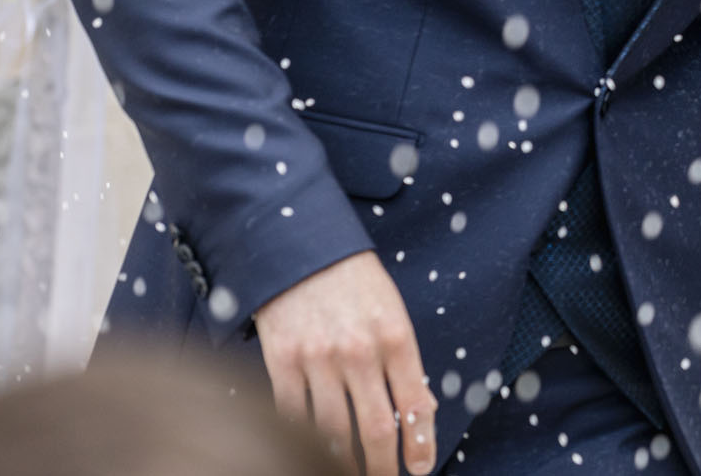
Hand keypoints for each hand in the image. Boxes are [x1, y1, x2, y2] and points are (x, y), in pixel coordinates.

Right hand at [253, 250, 437, 475]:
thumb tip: (416, 411)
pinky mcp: (280, 363)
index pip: (413, 405)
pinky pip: (292, 416)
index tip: (420, 468)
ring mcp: (317, 360)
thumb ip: (402, 359)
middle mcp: (358, 352)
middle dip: (383, 466)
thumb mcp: (391, 311)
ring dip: (342, 463)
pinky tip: (310, 452)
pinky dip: (301, 440)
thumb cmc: (354, 282)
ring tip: (350, 473)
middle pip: (375, 429)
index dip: (419, 444)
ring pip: (332, 432)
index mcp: (395, 337)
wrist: (301, 247)